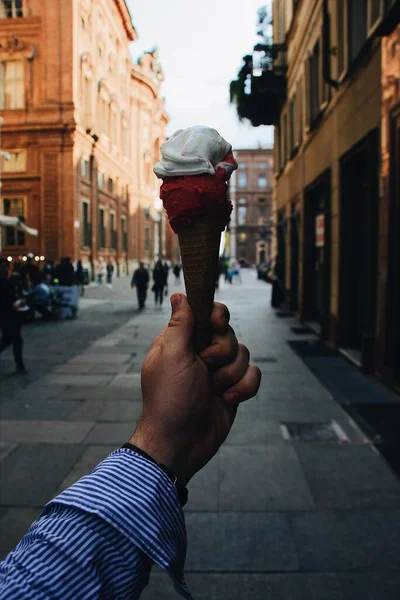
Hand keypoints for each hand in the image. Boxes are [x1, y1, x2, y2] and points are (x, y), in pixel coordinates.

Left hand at [129, 294, 260, 484]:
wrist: (180, 443)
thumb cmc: (169, 399)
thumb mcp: (171, 357)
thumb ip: (180, 325)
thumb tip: (180, 295)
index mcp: (182, 341)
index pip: (207, 313)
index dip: (217, 316)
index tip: (215, 326)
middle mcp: (200, 353)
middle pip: (229, 333)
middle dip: (222, 353)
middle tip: (205, 368)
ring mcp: (217, 371)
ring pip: (244, 354)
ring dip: (231, 374)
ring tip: (213, 390)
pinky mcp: (233, 388)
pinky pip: (253, 375)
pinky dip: (244, 388)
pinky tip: (227, 400)